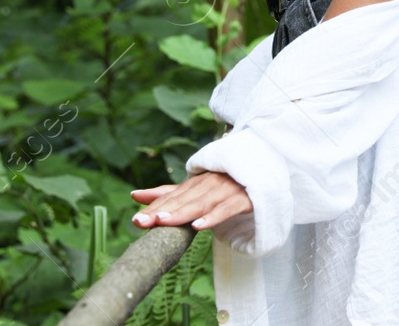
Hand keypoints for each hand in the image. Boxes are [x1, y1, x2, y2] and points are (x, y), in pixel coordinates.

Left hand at [130, 170, 251, 230]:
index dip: (154, 207)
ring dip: (181, 212)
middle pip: (182, 199)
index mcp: (196, 183)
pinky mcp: (243, 199)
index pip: (172, 196)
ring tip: (163, 222)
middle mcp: (208, 184)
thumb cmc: (225, 183)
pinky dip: (213, 216)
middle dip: (161, 210)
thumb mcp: (195, 188)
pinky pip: (226, 208)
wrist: (264, 172)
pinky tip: (198, 226)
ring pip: (201, 202)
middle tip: (141, 221)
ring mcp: (226, 190)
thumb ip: (167, 193)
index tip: (136, 218)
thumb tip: (134, 195)